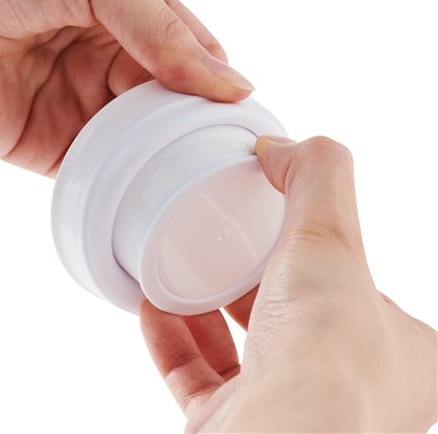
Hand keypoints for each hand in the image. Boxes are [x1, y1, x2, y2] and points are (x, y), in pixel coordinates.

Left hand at [0, 0, 252, 176]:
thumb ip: (162, 28)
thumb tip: (227, 80)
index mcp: (131, 17)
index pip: (195, 55)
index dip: (221, 83)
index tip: (243, 115)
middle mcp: (112, 62)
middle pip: (174, 105)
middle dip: (196, 128)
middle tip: (222, 155)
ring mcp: (85, 105)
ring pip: (144, 143)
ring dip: (164, 160)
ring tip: (191, 178)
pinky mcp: (55, 144)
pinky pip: (102, 170)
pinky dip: (124, 184)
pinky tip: (146, 193)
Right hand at [141, 136, 436, 432]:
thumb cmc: (326, 354)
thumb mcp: (333, 236)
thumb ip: (318, 175)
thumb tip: (281, 149)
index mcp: (399, 350)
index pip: (351, 285)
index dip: (312, 248)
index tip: (273, 222)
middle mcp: (351, 389)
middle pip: (290, 315)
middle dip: (252, 277)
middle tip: (221, 241)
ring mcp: (290, 412)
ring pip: (242, 351)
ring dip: (205, 308)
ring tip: (179, 270)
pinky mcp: (236, 428)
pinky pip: (196, 379)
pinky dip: (173, 341)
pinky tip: (154, 309)